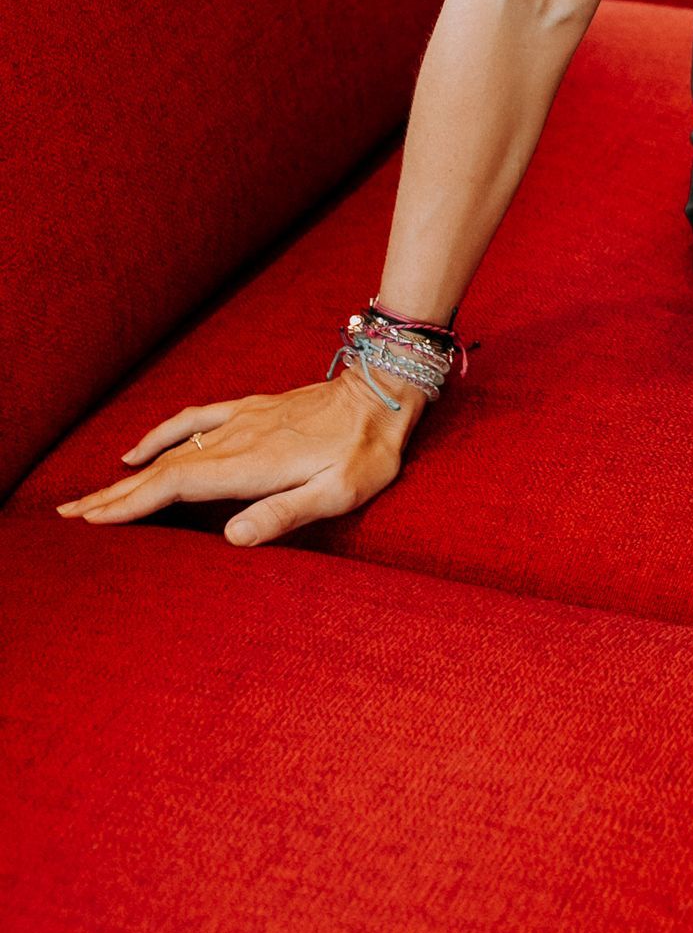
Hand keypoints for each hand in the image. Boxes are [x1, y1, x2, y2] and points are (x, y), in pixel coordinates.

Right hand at [54, 365, 426, 547]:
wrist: (383, 393)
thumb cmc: (367, 451)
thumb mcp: (340, 491)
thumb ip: (286, 514)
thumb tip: (232, 538)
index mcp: (251, 465)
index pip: (176, 488)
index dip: (131, 505)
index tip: (92, 522)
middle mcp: (236, 440)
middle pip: (161, 472)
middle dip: (113, 496)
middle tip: (68, 518)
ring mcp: (240, 421)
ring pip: (170, 450)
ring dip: (127, 475)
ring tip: (90, 498)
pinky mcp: (249, 409)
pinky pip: (193, 420)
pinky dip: (160, 435)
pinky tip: (137, 451)